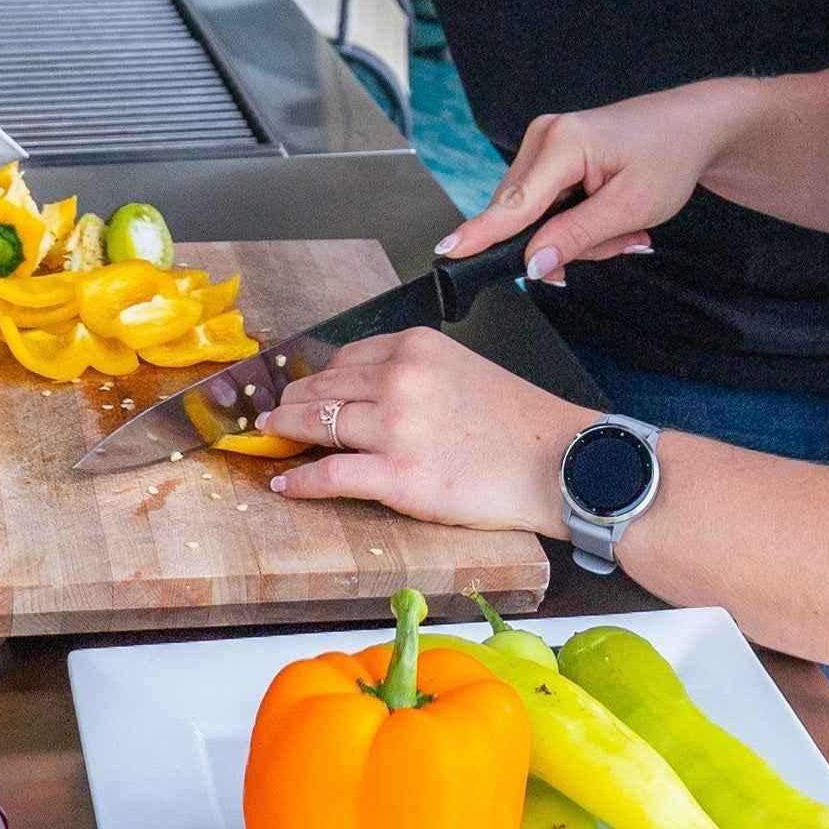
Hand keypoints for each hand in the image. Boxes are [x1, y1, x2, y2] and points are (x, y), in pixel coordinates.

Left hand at [260, 328, 589, 534]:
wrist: (558, 462)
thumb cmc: (517, 422)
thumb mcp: (460, 369)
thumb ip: (414, 372)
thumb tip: (364, 390)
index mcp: (415, 346)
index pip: (345, 357)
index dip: (316, 377)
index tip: (300, 388)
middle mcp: (400, 378)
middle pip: (322, 388)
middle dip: (291, 403)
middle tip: (271, 415)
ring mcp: (396, 427)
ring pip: (317, 424)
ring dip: (285, 433)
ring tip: (270, 440)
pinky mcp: (398, 476)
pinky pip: (331, 474)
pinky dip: (300, 480)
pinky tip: (285, 482)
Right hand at [434, 79, 758, 284]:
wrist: (691, 125)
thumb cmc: (669, 156)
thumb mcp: (632, 207)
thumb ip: (577, 236)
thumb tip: (532, 263)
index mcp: (562, 144)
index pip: (512, 204)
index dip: (480, 235)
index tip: (448, 254)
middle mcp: (543, 136)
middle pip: (524, 217)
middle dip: (567, 243)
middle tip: (622, 240)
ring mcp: (544, 141)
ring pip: (535, 215)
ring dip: (577, 233)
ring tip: (624, 227)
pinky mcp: (550, 152)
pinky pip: (546, 203)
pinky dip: (576, 219)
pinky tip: (609, 215)